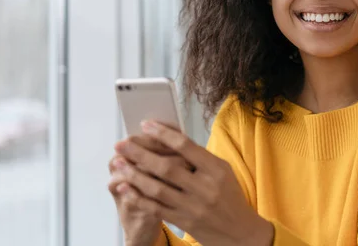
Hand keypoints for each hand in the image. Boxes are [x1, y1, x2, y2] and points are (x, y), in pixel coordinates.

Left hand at [113, 121, 273, 245]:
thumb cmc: (229, 197)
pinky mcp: (184, 222)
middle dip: (140, 154)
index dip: (163, 134)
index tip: (146, 125)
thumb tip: (170, 139)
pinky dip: (138, 197)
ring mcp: (193, 207)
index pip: (186, 146)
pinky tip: (125, 187)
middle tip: (122, 144)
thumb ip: (200, 158)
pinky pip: (156, 208)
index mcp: (216, 169)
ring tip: (118, 162)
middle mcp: (204, 187)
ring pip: (157, 188)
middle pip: (166, 167)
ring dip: (134, 174)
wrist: (240, 232)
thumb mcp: (223, 171)